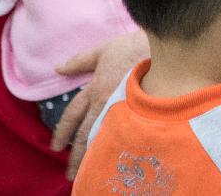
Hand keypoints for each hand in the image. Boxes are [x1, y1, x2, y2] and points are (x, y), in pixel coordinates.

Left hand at [51, 29, 148, 178]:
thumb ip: (80, 60)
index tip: (55, 147)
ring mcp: (123, 111)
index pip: (72, 115)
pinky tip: (115, 159)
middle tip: (70, 173)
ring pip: (103, 139)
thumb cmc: (135, 48)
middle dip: (76, 154)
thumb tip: (58, 68)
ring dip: (94, 156)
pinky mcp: (141, 115)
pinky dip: (116, 149)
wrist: (166, 51)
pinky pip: (124, 136)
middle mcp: (105, 104)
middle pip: (85, 134)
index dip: (62, 132)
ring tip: (89, 172)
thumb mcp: (105, 50)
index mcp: (94, 89)